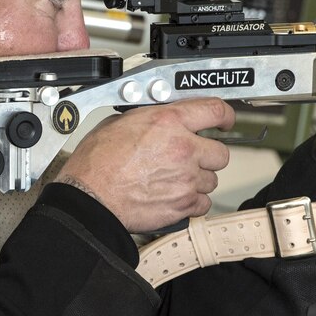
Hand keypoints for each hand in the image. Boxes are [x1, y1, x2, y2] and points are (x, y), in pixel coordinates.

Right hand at [56, 98, 234, 231]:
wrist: (89, 197)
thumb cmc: (96, 164)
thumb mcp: (120, 123)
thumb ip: (151, 119)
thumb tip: (160, 119)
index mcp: (168, 122)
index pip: (214, 110)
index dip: (224, 115)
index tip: (225, 121)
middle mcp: (183, 149)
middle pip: (220, 152)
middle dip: (208, 155)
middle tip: (192, 158)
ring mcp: (186, 178)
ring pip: (211, 180)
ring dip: (198, 180)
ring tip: (174, 180)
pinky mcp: (183, 204)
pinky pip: (203, 203)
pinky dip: (192, 202)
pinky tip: (175, 196)